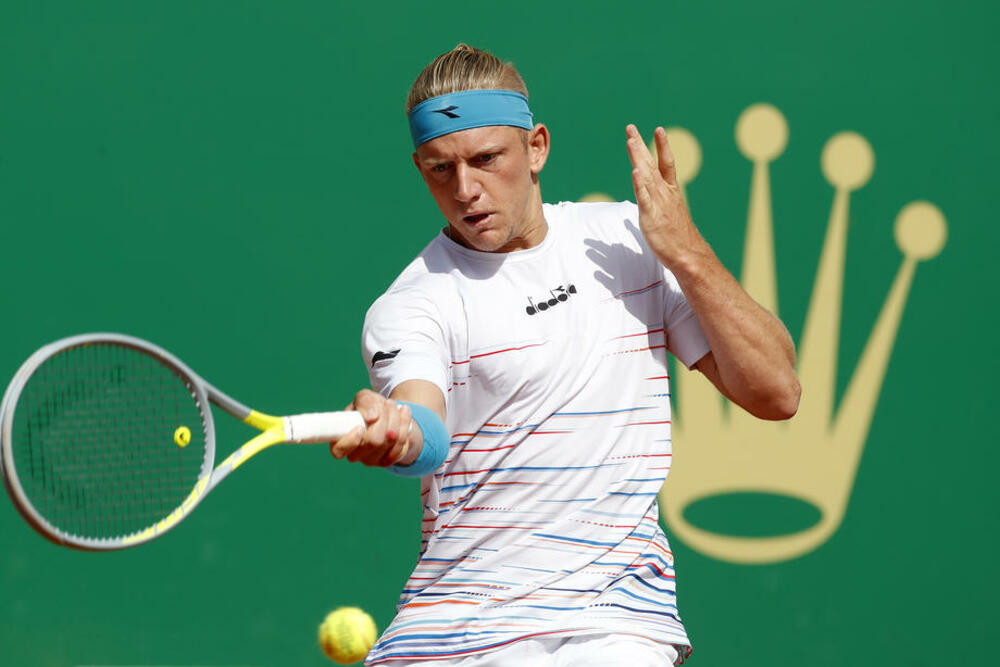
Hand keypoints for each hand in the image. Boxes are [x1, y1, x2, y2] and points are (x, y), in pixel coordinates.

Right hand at [329, 389, 412, 466]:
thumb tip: (372, 417)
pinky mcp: (387, 461)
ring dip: (396, 418)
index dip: (350, 441)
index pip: (339, 451)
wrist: (387, 415)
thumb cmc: (369, 407)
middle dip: (384, 418)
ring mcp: (371, 460)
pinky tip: (404, 411)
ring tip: (394, 404)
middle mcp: (354, 454)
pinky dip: (405, 424)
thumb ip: (364, 402)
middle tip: (388, 403)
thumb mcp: (364, 398)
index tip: (361, 426)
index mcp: (340, 440)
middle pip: (374, 441)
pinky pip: (401, 444)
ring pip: (390, 440)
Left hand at [625, 124, 702, 270]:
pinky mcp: (652, 217)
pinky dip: (639, 185)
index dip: (662, 146)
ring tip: (631, 141)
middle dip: (640, 145)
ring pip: (646, 176)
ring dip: (638, 158)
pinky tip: (635, 172)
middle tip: (630, 128)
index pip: (666, 163)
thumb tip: (646, 200)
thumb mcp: (665, 215)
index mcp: (670, 191)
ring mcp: (659, 204)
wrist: (688, 254)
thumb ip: (655, 204)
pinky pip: (644, 198)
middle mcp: (665, 193)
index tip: (659, 129)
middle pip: (651, 164)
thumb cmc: (676, 237)